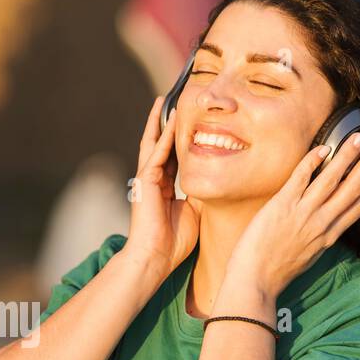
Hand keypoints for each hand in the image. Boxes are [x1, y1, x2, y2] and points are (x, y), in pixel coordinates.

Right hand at [123, 96, 199, 280]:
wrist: (155, 258)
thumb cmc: (174, 242)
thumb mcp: (195, 211)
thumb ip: (200, 193)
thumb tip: (215, 180)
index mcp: (164, 188)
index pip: (172, 157)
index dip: (180, 140)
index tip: (190, 123)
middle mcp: (153, 180)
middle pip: (160, 145)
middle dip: (166, 124)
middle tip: (174, 102)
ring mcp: (147, 180)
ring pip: (154, 144)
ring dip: (159, 122)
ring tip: (165, 101)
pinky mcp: (144, 182)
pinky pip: (155, 153)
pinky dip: (162, 136)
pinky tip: (170, 120)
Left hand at [225, 132, 359, 297]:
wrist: (255, 279)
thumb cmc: (277, 270)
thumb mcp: (310, 256)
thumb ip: (321, 237)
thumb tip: (328, 224)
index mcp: (330, 236)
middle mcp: (321, 222)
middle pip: (352, 187)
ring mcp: (303, 212)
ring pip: (331, 179)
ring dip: (347, 156)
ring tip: (358, 138)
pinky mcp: (282, 204)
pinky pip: (301, 177)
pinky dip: (312, 161)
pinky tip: (322, 149)